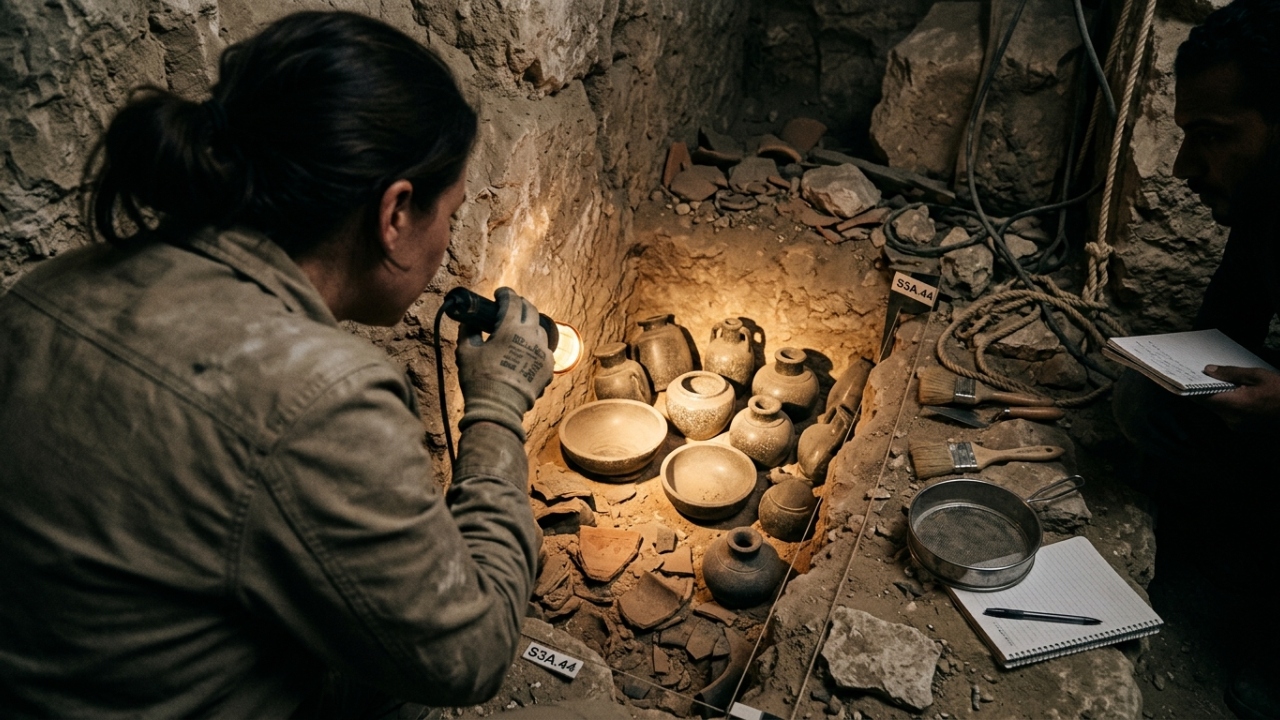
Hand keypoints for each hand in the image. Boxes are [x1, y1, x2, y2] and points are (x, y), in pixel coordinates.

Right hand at [455, 287, 553, 440]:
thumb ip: (468, 332)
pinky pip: (544, 349)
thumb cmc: (480, 380)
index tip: (499, 293)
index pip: (513, 301)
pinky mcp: (548, 367)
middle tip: (510, 306)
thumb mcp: (466, 352)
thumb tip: (469, 322)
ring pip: (540, 329)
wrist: (499, 408)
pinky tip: (526, 349)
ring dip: (529, 324)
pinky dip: (535, 344)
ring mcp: (542, 352)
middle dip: (520, 304)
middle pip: (531, 311)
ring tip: (519, 328)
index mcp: (511, 329)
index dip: (506, 293)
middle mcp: (531, 337)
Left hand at [1200, 364, 1279, 426]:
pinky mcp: (1242, 428)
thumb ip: (1231, 373)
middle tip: (1208, 373)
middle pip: (1207, 402)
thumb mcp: (1259, 376)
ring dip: (1218, 395)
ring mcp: (1236, 426)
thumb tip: (1209, 370)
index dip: (1192, 385)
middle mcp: (1231, 419)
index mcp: (1233, 405)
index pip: (1200, 397)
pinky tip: (1238, 393)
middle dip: (1206, 388)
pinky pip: (1226, 412)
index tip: (1188, 375)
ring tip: (1228, 382)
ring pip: (1216, 407)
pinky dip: (1227, 402)